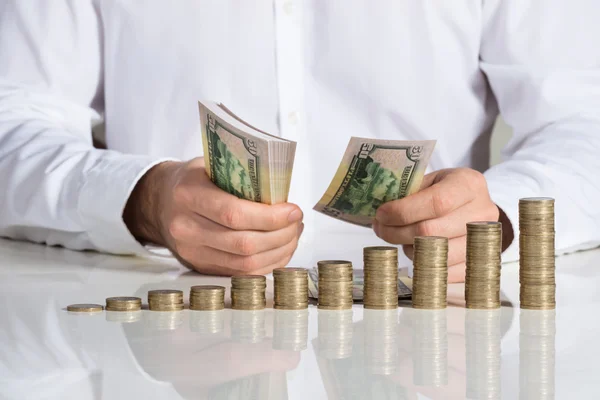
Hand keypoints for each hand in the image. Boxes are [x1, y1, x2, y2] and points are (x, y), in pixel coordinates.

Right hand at [123, 158, 303, 274]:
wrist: (160, 201)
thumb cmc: (193, 180)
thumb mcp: (211, 165)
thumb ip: (241, 176)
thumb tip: (283, 192)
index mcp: (188, 195)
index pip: (234, 214)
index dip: (270, 217)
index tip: (293, 211)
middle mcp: (185, 227)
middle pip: (243, 243)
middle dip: (280, 235)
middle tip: (296, 223)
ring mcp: (191, 252)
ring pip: (245, 264)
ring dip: (278, 251)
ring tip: (292, 235)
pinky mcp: (200, 266)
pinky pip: (241, 273)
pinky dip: (267, 264)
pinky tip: (280, 250)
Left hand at [373, 168, 512, 282]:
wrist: (473, 206)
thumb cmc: (444, 190)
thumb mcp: (429, 181)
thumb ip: (408, 194)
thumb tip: (380, 215)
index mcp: (469, 184)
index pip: (436, 202)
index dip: (403, 211)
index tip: (381, 214)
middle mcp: (482, 212)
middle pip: (431, 231)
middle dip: (396, 232)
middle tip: (380, 228)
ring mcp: (484, 240)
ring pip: (435, 254)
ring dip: (407, 249)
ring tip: (398, 238)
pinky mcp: (477, 263)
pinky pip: (442, 272)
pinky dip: (421, 264)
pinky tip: (415, 250)